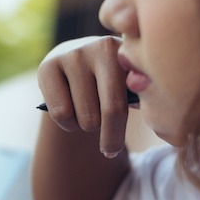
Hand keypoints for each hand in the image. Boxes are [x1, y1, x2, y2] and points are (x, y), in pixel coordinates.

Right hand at [37, 35, 131, 157]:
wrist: (77, 62)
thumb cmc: (111, 81)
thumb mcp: (129, 84)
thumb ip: (140, 95)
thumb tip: (151, 111)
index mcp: (132, 54)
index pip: (126, 105)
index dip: (115, 135)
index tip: (111, 152)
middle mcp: (102, 47)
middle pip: (106, 114)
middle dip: (103, 132)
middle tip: (100, 127)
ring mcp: (74, 54)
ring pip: (82, 117)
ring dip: (83, 126)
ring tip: (85, 114)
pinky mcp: (48, 65)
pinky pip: (60, 113)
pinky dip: (66, 123)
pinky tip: (70, 112)